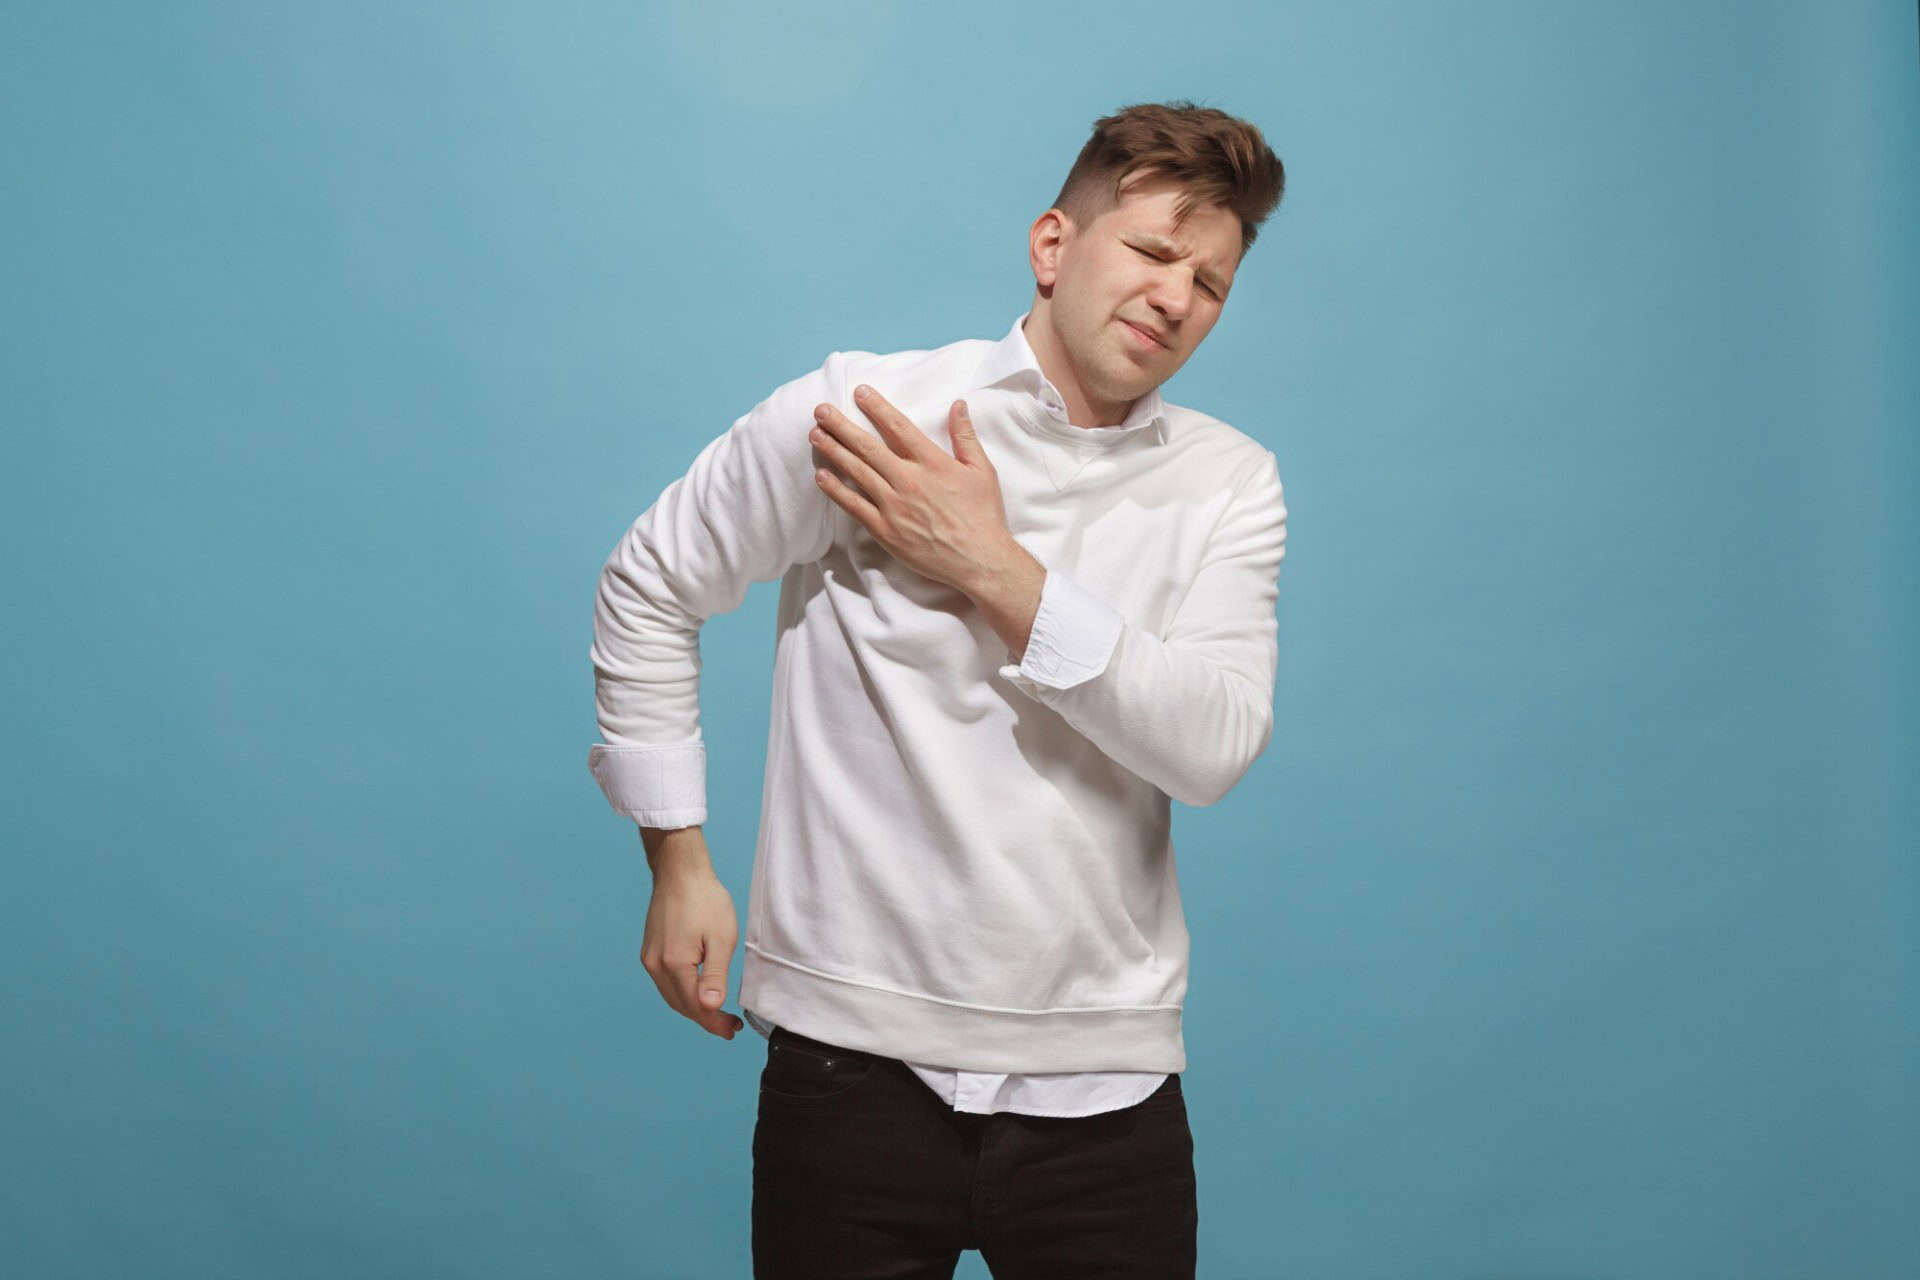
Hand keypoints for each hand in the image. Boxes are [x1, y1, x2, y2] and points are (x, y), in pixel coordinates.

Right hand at [639, 848, 744, 1039]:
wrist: (680, 872)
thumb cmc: (705, 900)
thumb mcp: (720, 938)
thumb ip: (715, 975)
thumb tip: (711, 1007)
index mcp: (674, 964)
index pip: (695, 1007)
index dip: (714, 1023)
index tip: (732, 1030)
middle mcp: (656, 965)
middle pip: (680, 1006)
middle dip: (705, 1019)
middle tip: (729, 1025)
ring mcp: (649, 958)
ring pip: (672, 996)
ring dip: (693, 1008)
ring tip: (717, 1013)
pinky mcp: (650, 950)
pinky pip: (666, 982)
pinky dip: (682, 993)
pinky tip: (698, 992)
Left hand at [809, 384, 1016, 593]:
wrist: (978, 560)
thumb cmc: (983, 515)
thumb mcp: (982, 471)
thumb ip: (966, 436)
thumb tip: (958, 404)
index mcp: (933, 463)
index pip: (898, 427)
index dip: (877, 407)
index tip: (860, 392)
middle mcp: (909, 480)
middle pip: (868, 447)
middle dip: (842, 426)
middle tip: (821, 410)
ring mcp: (894, 506)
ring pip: (857, 472)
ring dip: (833, 451)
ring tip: (815, 435)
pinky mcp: (885, 530)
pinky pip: (854, 506)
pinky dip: (836, 491)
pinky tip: (821, 476)